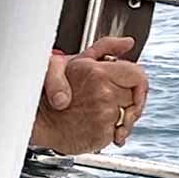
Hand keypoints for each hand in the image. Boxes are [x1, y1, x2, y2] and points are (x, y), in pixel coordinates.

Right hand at [33, 36, 148, 154]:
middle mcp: (103, 93)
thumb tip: (127, 43)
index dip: (140, 83)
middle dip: (129, 100)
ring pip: (129, 116)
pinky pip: (119, 133)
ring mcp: (103, 115)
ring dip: (121, 117)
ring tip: (102, 114)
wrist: (38, 120)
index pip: (138, 75)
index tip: (134, 89)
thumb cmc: (51, 90)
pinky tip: (95, 124)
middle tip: (114, 102)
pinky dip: (111, 131)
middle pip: (136, 97)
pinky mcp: (101, 134)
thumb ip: (105, 48)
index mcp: (97, 72)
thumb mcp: (75, 61)